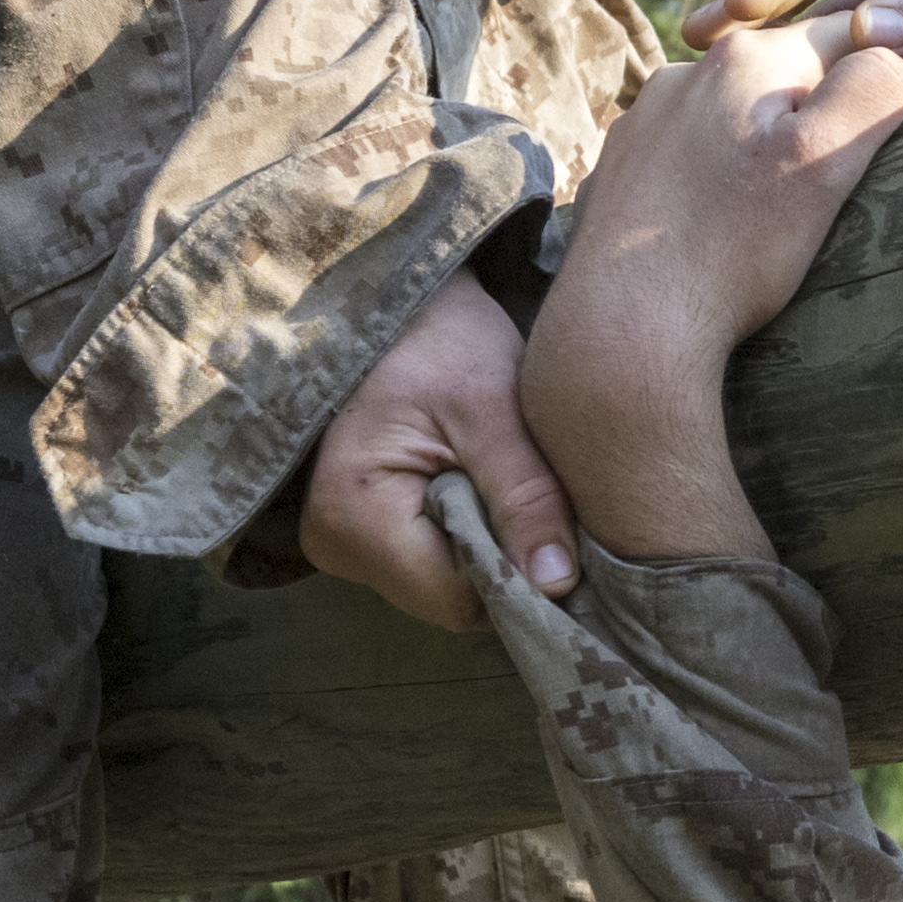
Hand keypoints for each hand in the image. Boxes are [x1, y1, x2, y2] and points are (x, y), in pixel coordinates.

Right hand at [299, 268, 571, 627]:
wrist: (403, 302)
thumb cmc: (443, 339)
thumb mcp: (492, 409)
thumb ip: (526, 497)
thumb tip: (559, 584)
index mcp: (352, 517)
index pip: (456, 598)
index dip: (520, 579)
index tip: (569, 540)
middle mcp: (333, 545)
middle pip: (451, 599)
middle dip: (509, 564)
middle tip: (551, 508)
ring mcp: (342, 542)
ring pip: (447, 586)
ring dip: (495, 551)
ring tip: (517, 490)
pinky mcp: (362, 533)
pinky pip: (435, 562)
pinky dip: (476, 538)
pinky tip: (493, 495)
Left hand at [529, 20, 902, 568]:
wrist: (624, 326)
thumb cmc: (734, 249)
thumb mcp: (825, 166)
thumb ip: (871, 91)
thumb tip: (890, 54)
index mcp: (744, 59)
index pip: (840, 35)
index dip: (876, 71)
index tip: (885, 123)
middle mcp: (683, 74)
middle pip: (777, 74)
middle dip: (809, 112)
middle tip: (827, 180)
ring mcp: (640, 122)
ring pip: (725, 113)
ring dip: (754, 144)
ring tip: (767, 208)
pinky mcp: (615, 170)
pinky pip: (681, 156)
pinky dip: (705, 178)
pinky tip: (712, 225)